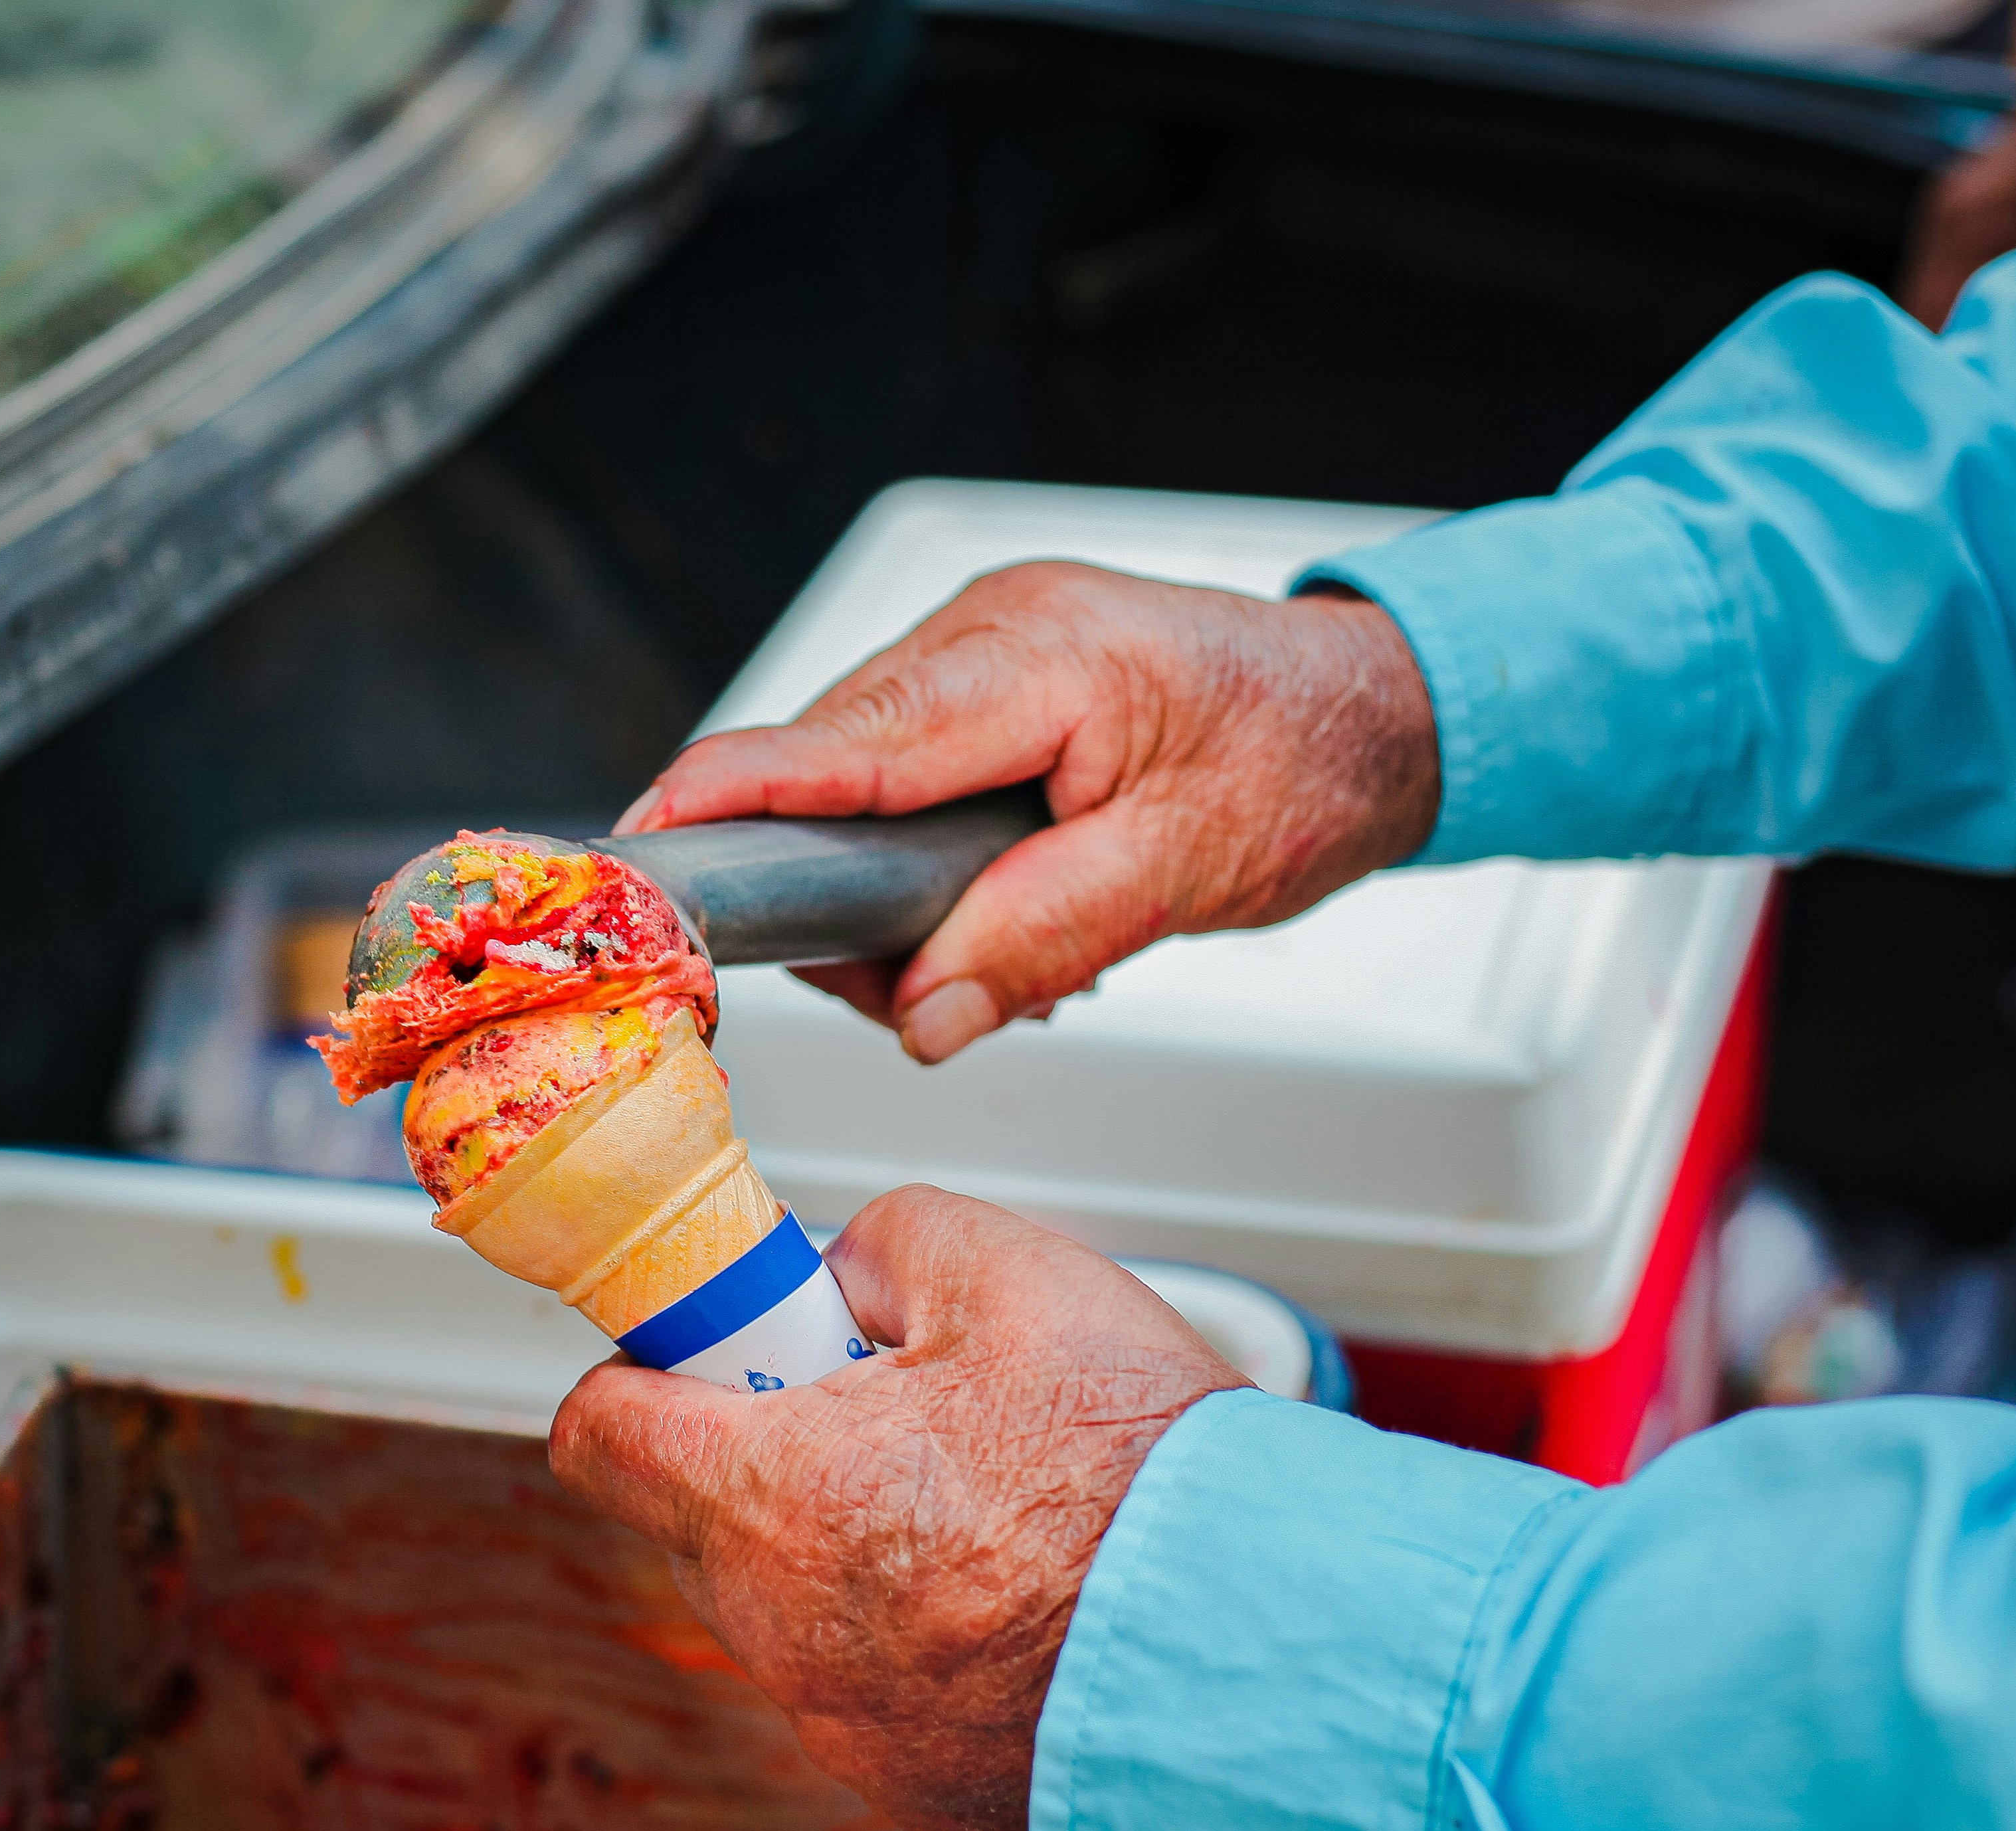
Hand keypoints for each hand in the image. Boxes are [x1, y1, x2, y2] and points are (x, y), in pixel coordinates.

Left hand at [547, 1187, 1243, 1830]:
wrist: (1273, 1650)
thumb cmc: (1145, 1475)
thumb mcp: (1012, 1274)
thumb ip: (889, 1245)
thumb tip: (845, 1279)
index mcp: (770, 1498)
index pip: (600, 1437)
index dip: (647, 1376)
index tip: (712, 1356)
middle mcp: (786, 1634)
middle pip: (704, 1526)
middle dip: (774, 1460)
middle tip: (898, 1419)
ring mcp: (850, 1728)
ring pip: (800, 1613)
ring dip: (860, 1554)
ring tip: (995, 1512)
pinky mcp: (921, 1789)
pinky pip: (882, 1695)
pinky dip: (933, 1645)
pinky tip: (1034, 1603)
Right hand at [615, 567, 1436, 1063]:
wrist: (1378, 712)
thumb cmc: (1304, 761)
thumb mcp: (1186, 871)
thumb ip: (1044, 936)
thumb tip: (927, 1011)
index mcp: (1030, 659)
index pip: (836, 741)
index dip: (724, 798)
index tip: (638, 852)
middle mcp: (984, 635)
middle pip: (826, 773)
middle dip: (848, 896)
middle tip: (931, 985)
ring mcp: (977, 652)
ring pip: (856, 790)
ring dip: (902, 892)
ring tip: (1014, 942)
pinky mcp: (981, 688)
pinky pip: (902, 783)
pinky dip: (931, 862)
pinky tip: (1007, 899)